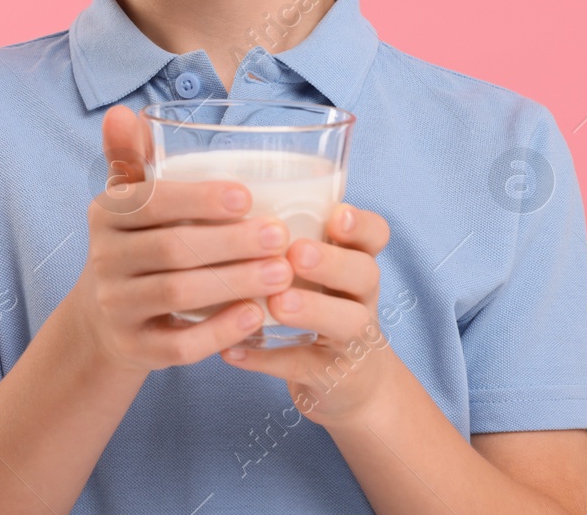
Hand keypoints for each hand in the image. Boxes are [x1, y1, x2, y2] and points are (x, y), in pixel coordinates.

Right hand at [67, 104, 295, 372]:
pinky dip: (219, 331)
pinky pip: (179, 345)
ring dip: (235, 283)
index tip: (247, 196)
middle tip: (281, 237)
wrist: (103, 322)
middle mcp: (104, 261)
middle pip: (171, 250)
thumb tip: (127, 112)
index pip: (150, 201)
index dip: (198, 199)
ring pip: (177, 295)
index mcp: (107, 215)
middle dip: (231, 243)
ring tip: (282, 274)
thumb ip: (132, 157)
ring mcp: (117, 308)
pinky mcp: (135, 349)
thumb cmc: (135, 247)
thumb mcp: (129, 203)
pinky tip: (257, 317)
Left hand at [218, 200, 399, 427]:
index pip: (375, 236)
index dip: (361, 224)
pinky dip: (266, 360)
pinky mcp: (331, 376)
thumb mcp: (315, 274)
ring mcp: (351, 340)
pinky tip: (232, 351)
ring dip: (311, 310)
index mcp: (354, 262)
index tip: (336, 214)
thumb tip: (212, 202)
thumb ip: (283, 241)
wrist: (351, 384)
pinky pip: (301, 366)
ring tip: (277, 303)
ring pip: (348, 322)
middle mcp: (360, 297)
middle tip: (298, 254)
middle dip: (333, 262)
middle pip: (365, 273)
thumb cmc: (318, 309)